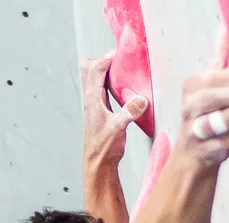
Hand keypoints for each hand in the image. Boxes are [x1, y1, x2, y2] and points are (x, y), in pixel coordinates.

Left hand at [80, 50, 149, 169]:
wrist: (98, 163)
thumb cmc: (105, 148)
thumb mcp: (119, 129)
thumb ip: (129, 113)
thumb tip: (140, 99)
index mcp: (92, 99)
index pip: (95, 69)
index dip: (107, 58)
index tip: (121, 52)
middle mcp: (90, 99)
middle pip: (88, 69)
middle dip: (102, 59)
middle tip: (120, 59)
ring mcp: (93, 104)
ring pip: (93, 77)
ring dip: (105, 69)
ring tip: (123, 68)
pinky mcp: (99, 109)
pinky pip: (101, 87)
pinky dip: (109, 81)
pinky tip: (123, 87)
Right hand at [174, 31, 228, 172]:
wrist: (193, 153)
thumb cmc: (207, 112)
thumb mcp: (210, 84)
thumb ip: (220, 60)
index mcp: (192, 86)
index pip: (211, 78)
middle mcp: (189, 107)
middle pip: (209, 98)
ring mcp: (194, 130)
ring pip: (212, 121)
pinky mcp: (203, 150)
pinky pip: (221, 142)